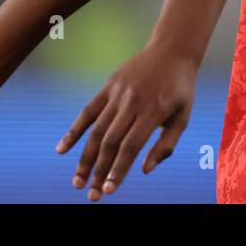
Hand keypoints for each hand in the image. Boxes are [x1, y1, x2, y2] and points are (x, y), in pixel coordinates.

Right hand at [57, 42, 196, 199]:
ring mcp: (118, 93)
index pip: (131, 146)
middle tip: (92, 196)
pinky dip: (73, 131)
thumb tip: (144, 170)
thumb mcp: (183, 116)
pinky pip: (87, 111)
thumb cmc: (180, 88)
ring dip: (85, 159)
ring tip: (78, 182)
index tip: (109, 190)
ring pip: (96, 130)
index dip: (119, 169)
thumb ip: (166, 144)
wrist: (172, 49)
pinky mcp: (108, 86)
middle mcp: (132, 102)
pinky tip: (62, 150)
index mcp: (153, 111)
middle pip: (110, 142)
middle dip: (99, 171)